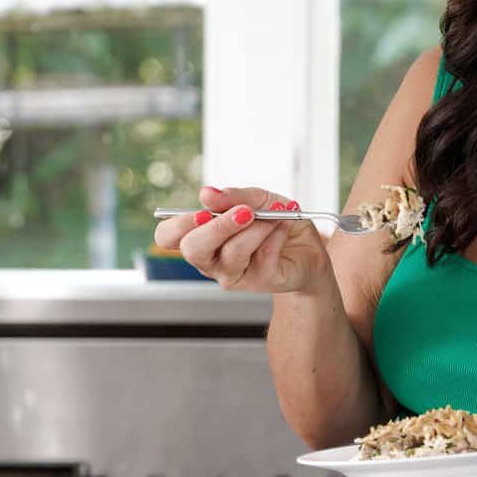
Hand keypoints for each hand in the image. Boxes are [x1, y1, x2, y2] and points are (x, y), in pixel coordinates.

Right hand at [152, 185, 335, 295]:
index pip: (167, 236)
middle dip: (218, 227)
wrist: (308, 249)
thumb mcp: (259, 199)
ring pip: (232, 252)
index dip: (178, 225)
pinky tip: (283, 227)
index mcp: (200, 236)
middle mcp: (210, 259)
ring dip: (255, 229)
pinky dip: (275, 236)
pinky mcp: (257, 282)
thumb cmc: (276, 222)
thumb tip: (206, 193)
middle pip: (193, 249)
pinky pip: (262, 257)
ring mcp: (232, 274)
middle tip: (244, 212)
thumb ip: (234, 196)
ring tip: (273, 217)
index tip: (202, 212)